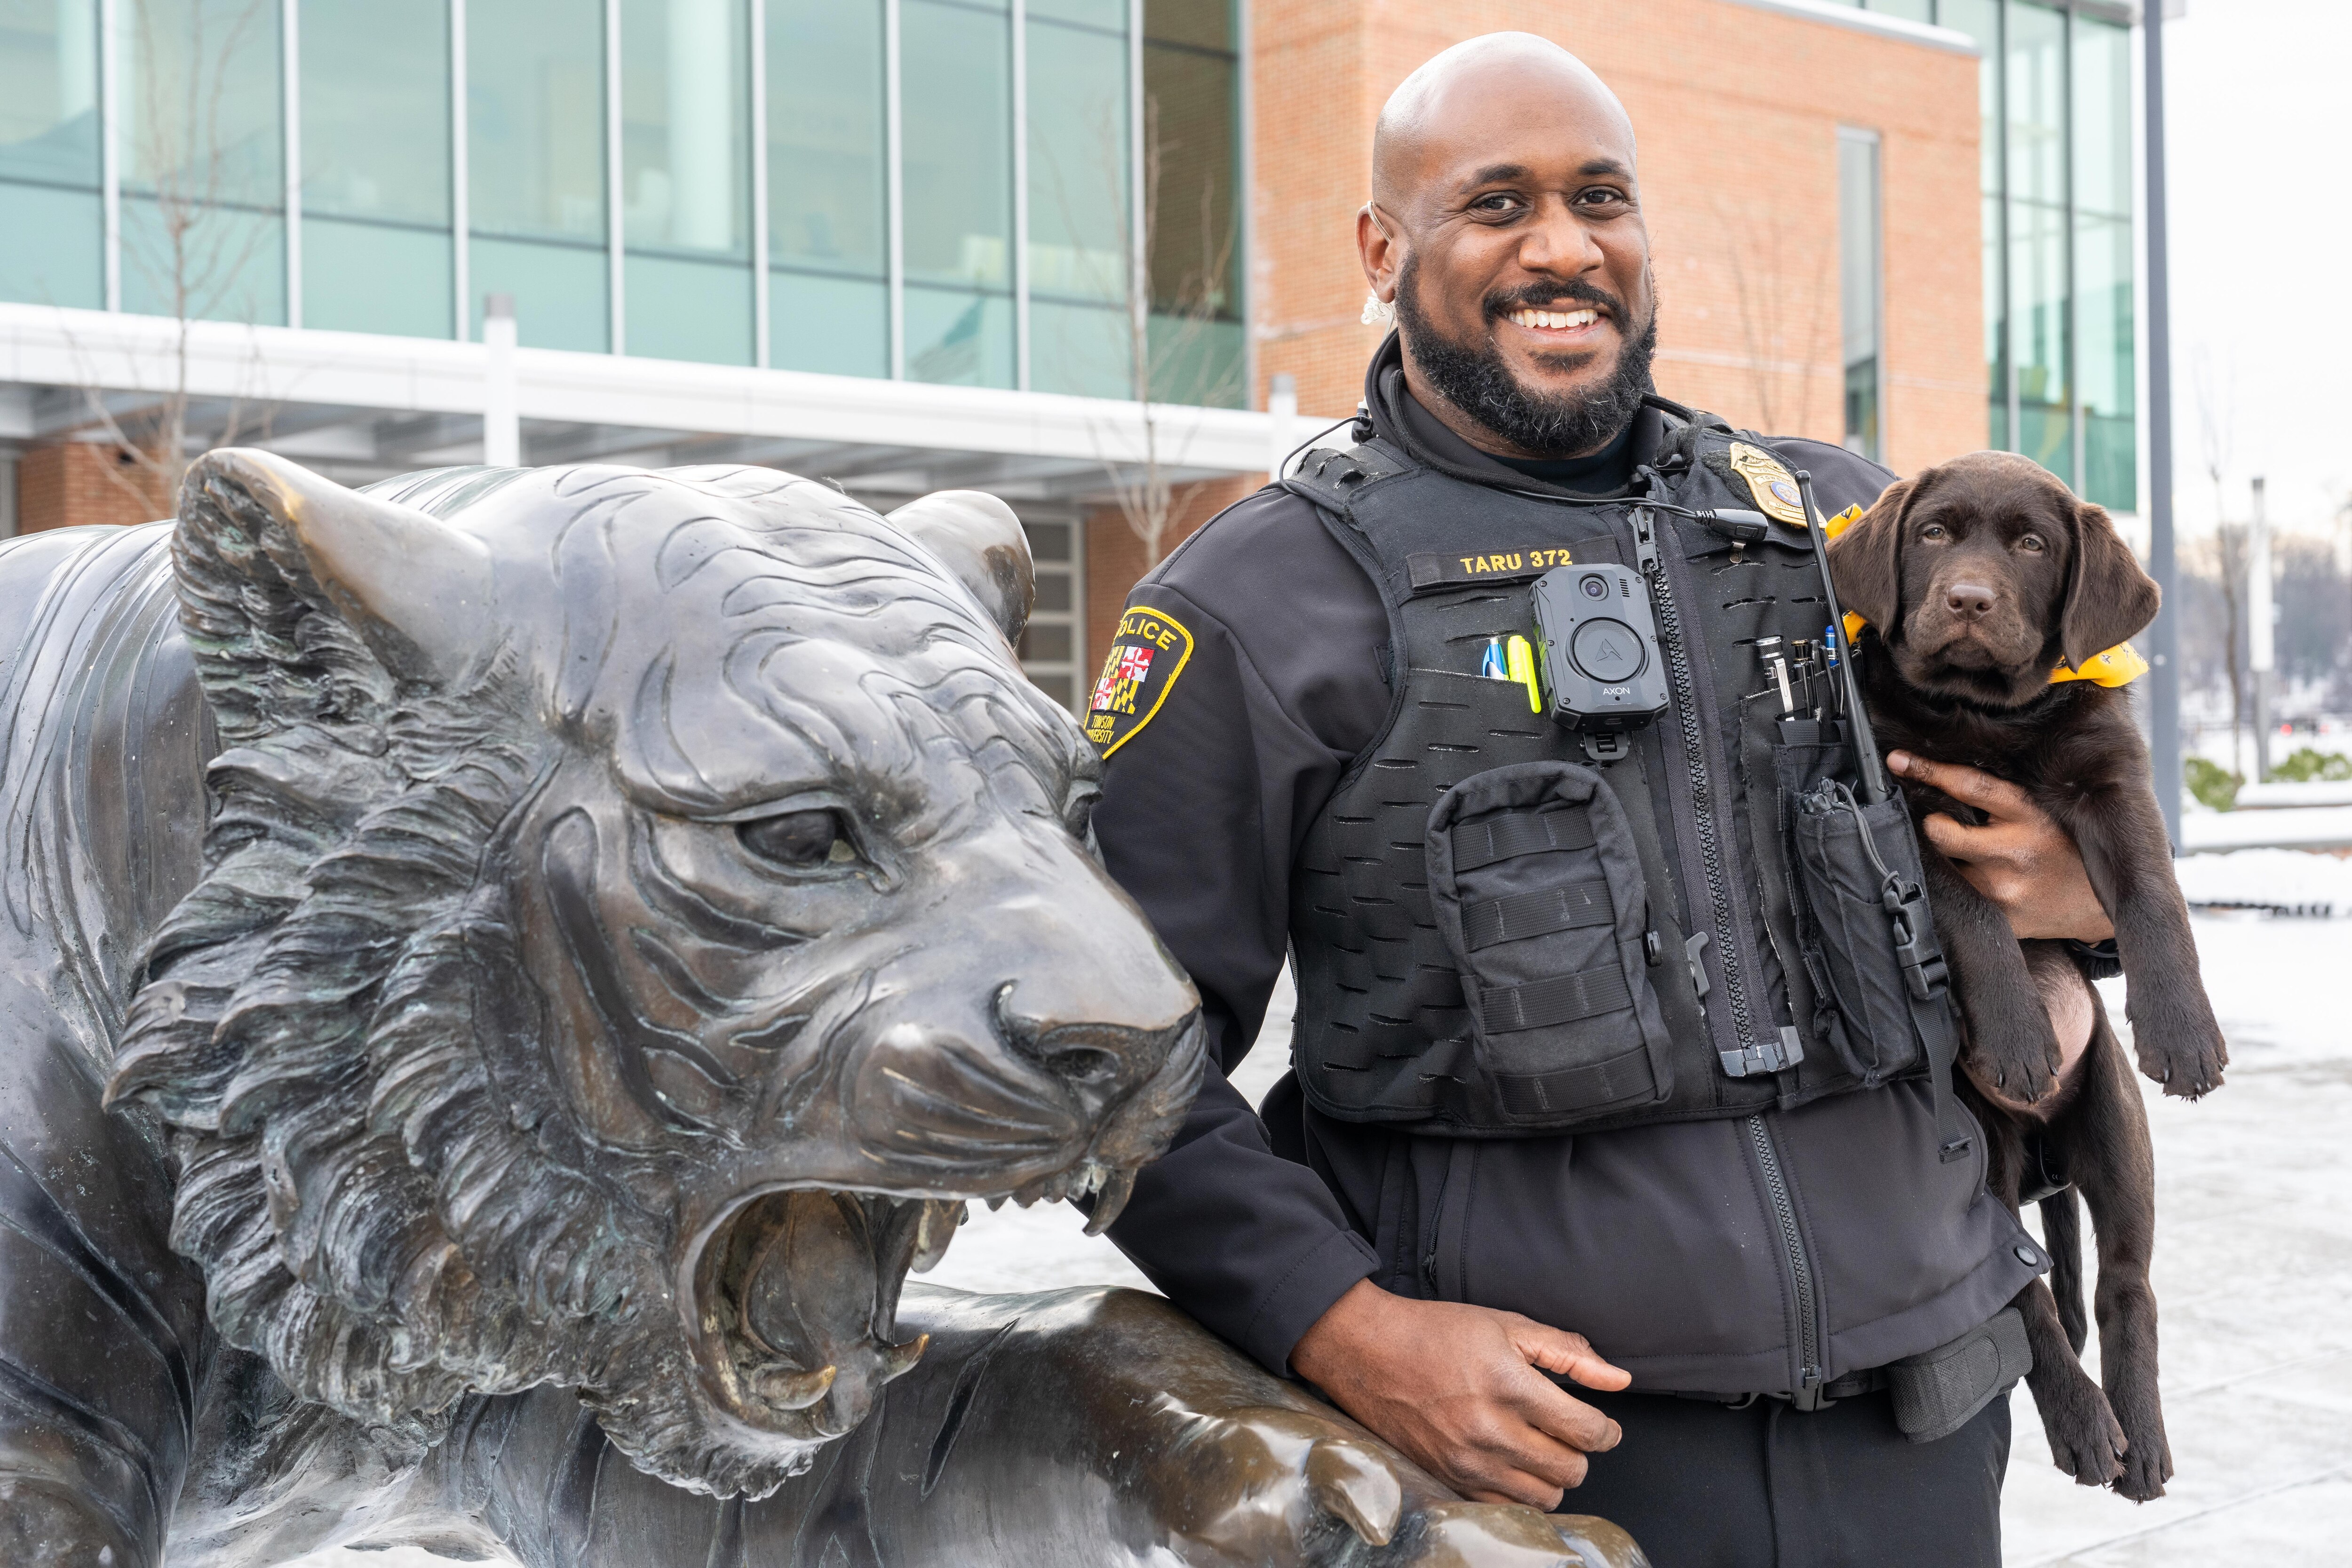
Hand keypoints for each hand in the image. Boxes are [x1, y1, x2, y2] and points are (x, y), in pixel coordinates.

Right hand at [1289, 1280, 1629, 1509]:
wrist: (1368, 1352)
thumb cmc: (1437, 1332)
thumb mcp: (1506, 1325)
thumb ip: (1568, 1352)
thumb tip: (1619, 1380)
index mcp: (1511, 1386)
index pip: (1586, 1431)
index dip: (1606, 1430)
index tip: (1603, 1425)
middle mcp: (1491, 1431)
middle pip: (1571, 1470)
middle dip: (1580, 1452)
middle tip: (1567, 1432)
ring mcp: (1468, 1462)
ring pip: (1544, 1497)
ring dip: (1552, 1475)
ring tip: (1539, 1447)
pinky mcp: (1449, 1480)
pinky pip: (1506, 1509)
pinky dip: (1520, 1493)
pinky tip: (1512, 1465)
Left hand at [1886, 751, 2113, 942]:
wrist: (2100, 904)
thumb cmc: (2066, 849)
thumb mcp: (2044, 812)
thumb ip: (2001, 800)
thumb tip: (1942, 780)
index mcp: (2029, 814)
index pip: (1970, 785)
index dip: (1929, 770)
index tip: (1898, 760)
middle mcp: (2014, 850)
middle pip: (1940, 832)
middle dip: (1930, 825)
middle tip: (1938, 825)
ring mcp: (2004, 889)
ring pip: (1941, 869)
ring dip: (1939, 861)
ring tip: (1959, 859)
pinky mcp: (1999, 919)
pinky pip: (1954, 900)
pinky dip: (1951, 889)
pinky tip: (1967, 884)